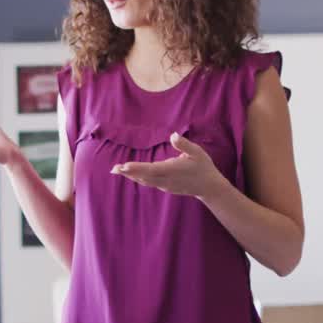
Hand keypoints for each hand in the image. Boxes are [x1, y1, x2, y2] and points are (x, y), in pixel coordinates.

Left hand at [111, 133, 229, 198]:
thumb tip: (174, 135)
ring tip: (117, 170)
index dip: (137, 168)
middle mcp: (166, 179)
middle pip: (143, 177)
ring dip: (131, 175)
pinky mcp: (165, 187)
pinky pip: (149, 182)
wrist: (209, 187)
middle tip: (114, 169)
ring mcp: (165, 185)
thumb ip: (184, 145)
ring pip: (145, 181)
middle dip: (128, 172)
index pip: (151, 169)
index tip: (125, 166)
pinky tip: (131, 174)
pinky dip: (138, 178)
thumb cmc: (203, 167)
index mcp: (172, 170)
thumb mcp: (197, 152)